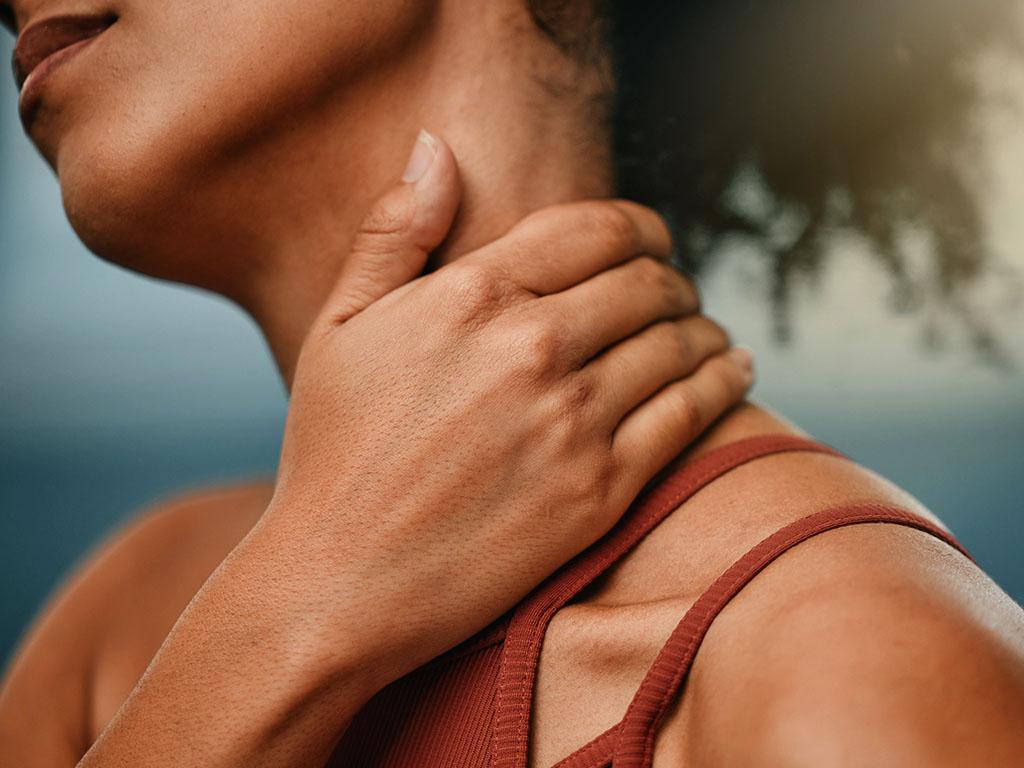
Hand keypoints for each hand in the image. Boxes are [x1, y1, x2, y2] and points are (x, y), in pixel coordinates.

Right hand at [262, 130, 753, 691]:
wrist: (342, 582)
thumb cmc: (333, 452)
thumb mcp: (340, 327)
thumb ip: (394, 231)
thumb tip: (436, 147)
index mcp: (470, 296)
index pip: (595, 228)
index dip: (640, 224)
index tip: (652, 238)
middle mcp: (529, 348)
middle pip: (648, 281)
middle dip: (673, 276)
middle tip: (677, 291)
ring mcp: (571, 421)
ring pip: (680, 342)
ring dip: (705, 325)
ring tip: (706, 329)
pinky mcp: (601, 490)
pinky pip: (692, 413)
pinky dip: (726, 380)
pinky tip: (734, 370)